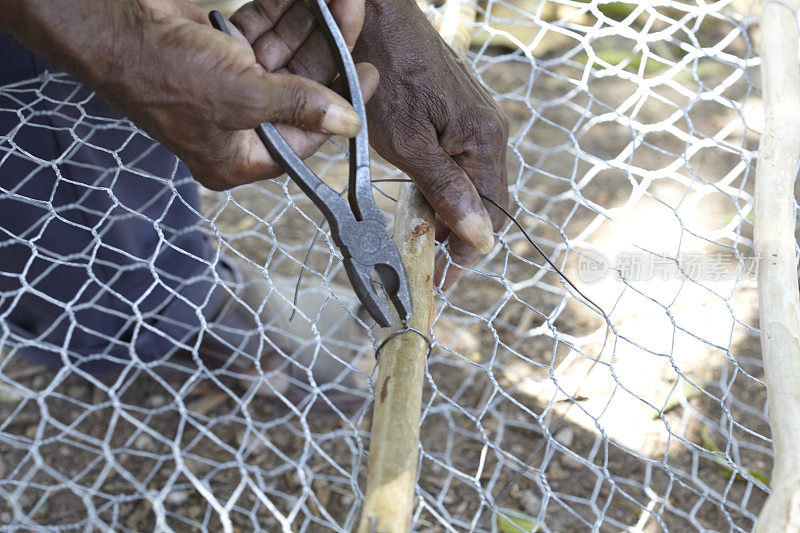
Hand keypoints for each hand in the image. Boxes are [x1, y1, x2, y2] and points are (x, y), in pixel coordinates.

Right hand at [2, 0, 377, 190]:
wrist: (111, 25)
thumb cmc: (166, 73)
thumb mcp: (242, 97)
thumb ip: (298, 107)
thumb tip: (348, 124)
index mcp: (238, 156)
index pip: (304, 138)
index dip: (341, 106)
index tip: (368, 73)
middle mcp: (236, 124)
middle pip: (299, 91)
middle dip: (328, 52)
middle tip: (354, 17)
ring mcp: (228, 85)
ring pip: (285, 56)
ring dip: (311, 26)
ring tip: (340, 0)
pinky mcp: (220, 50)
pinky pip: (263, 33)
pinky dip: (283, 13)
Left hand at [353, 0, 508, 289]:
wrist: (376, 16)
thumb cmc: (386, 75)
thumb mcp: (409, 144)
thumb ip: (446, 190)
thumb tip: (481, 236)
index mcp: (485, 140)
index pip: (493, 214)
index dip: (469, 252)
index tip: (444, 277)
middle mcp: (490, 131)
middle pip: (487, 201)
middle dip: (459, 237)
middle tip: (428, 263)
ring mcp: (475, 120)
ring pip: (473, 183)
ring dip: (450, 214)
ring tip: (422, 237)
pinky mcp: (458, 114)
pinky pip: (461, 162)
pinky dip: (443, 188)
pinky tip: (421, 199)